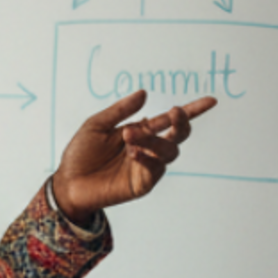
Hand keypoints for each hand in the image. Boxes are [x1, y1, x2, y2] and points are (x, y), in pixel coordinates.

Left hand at [52, 89, 216, 222]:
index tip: (211, 101)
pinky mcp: (142, 183)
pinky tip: (132, 152)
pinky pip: (155, 169)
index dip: (192, 111)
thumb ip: (120, 111)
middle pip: (178, 136)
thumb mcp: (96, 126)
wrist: (67, 182)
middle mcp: (148, 148)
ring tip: (130, 135)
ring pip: (168, 151)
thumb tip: (144, 93)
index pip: (170, 121)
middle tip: (174, 112)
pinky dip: (146, 158)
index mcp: (140, 132)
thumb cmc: (80, 154)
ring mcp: (147, 166)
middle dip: (181, 123)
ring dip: (154, 140)